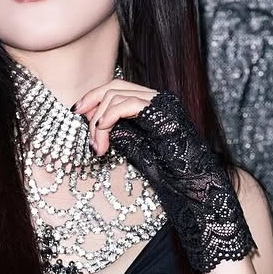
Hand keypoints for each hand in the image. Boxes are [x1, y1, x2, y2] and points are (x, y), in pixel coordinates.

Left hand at [80, 84, 258, 273]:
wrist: (195, 188)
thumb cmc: (171, 176)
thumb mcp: (137, 150)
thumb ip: (121, 133)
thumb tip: (97, 124)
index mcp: (153, 106)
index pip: (118, 88)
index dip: (95, 97)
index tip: (77, 113)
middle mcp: (158, 99)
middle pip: (114, 85)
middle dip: (91, 103)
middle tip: (78, 121)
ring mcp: (162, 103)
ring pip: (116, 95)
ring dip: (98, 121)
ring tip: (97, 148)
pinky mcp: (161, 111)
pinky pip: (125, 104)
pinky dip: (107, 118)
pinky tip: (103, 136)